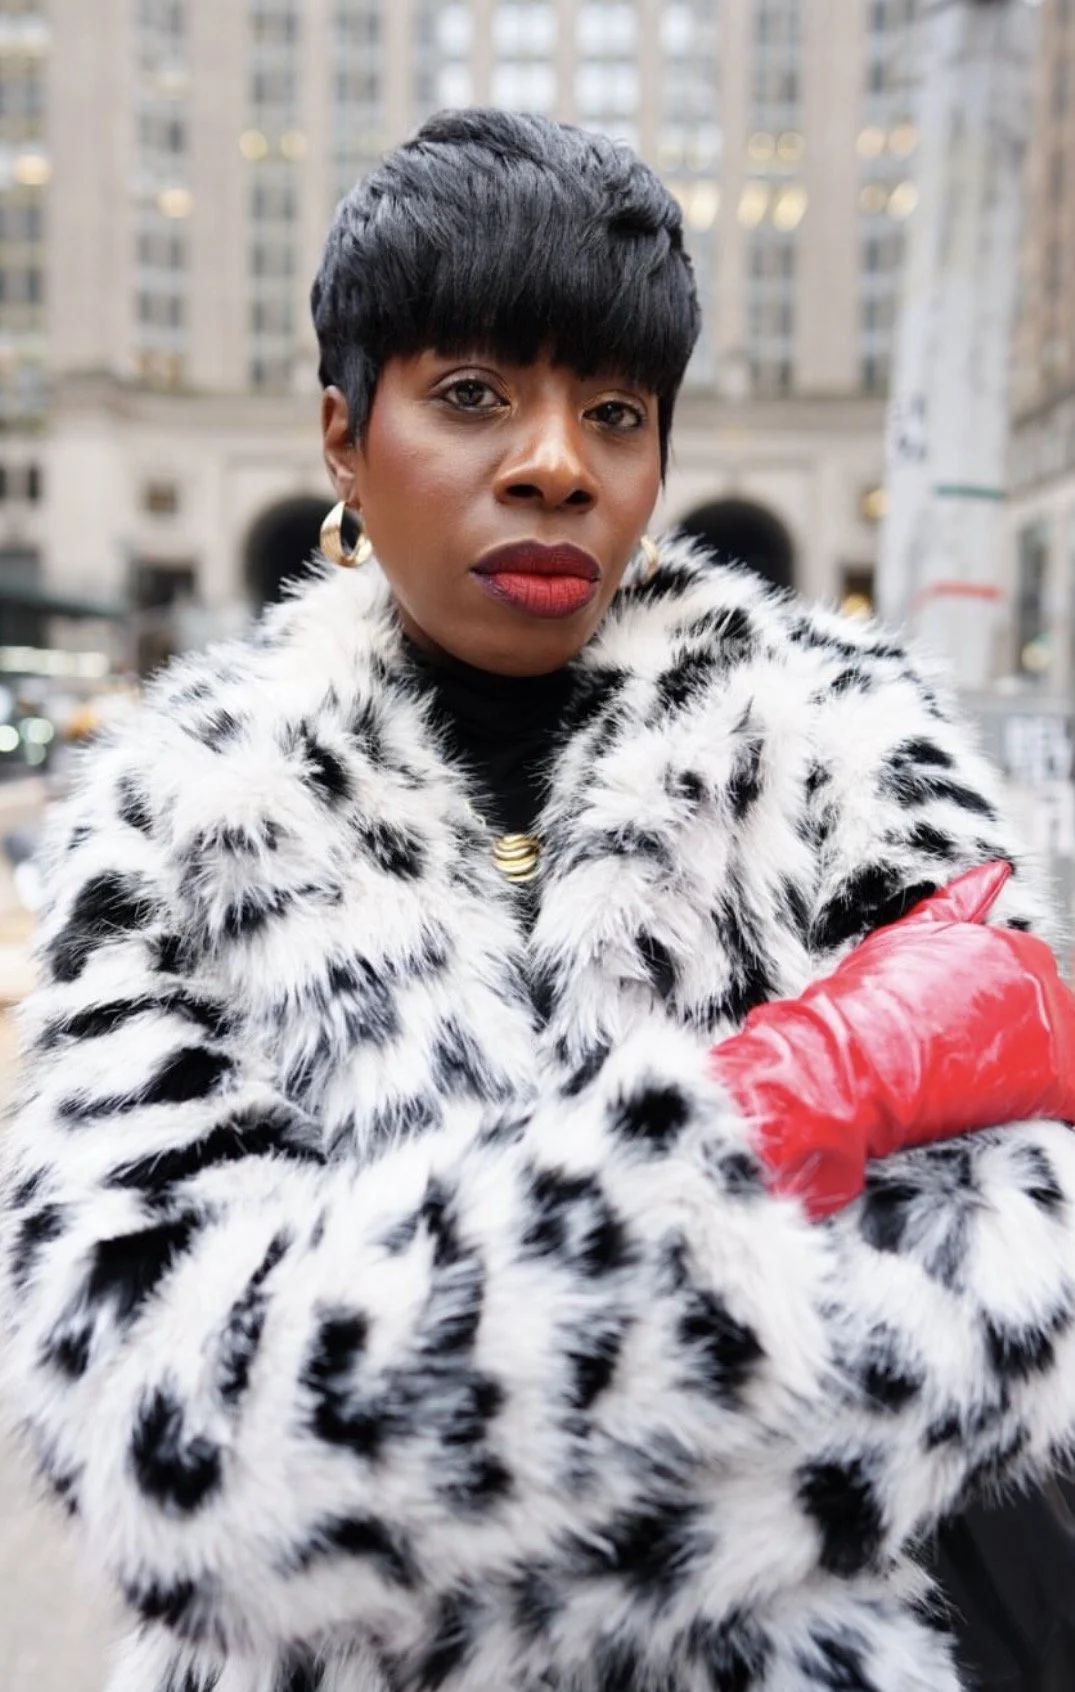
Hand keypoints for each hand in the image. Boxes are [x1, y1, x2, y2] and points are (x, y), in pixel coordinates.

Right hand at [709, 862, 1074, 1219]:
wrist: (850, 1060)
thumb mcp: (906, 936)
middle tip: (964, 1058)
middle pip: (1049, 1011)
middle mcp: (1037, 977)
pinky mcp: (1053, 1076)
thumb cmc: (865, 1001)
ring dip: (1031, 1064)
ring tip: (978, 1082)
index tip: (959, 1029)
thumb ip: (957, 902)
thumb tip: (996, 871)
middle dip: (1017, 1033)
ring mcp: (1048, 1025)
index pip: (1029, 975)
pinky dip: (1050, 1101)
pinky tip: (1009, 1106)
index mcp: (1009, 945)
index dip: (993, 1008)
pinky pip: (1072, 1093)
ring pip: (1064, 1047)